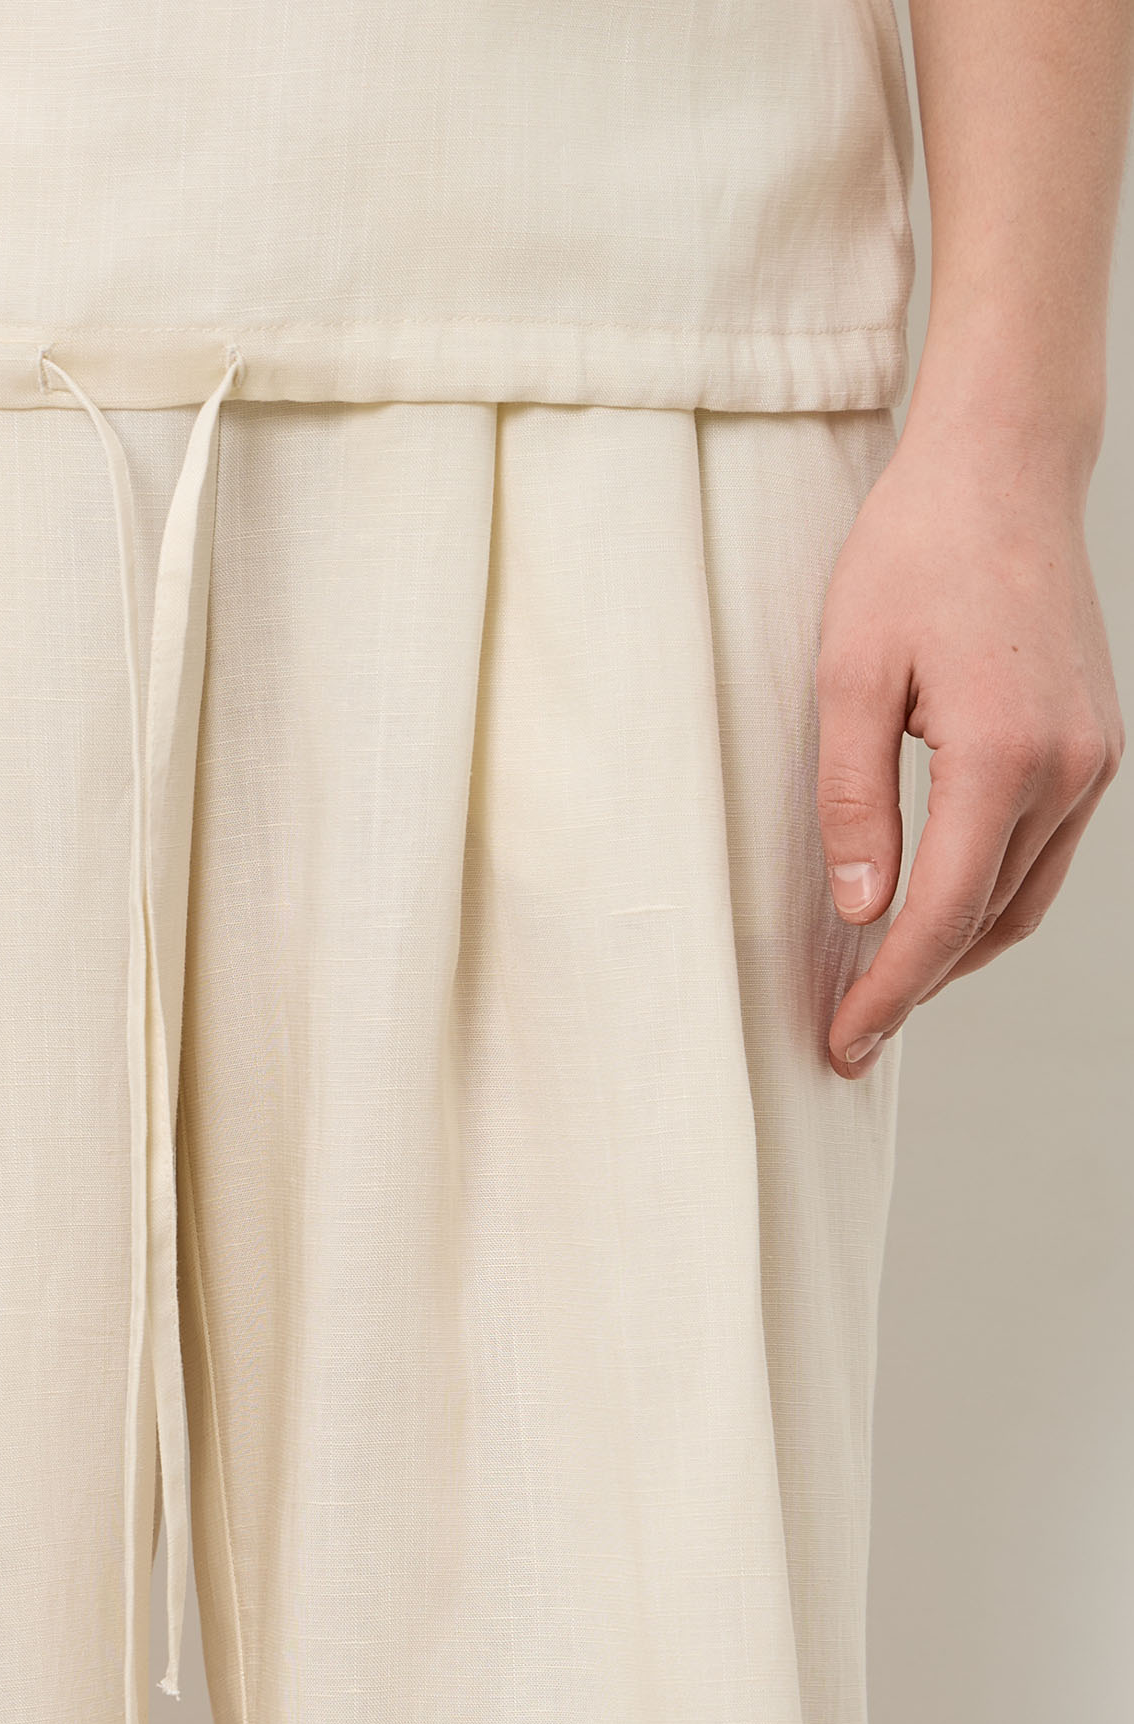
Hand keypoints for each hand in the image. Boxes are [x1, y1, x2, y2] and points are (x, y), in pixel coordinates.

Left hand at [815, 415, 1122, 1079]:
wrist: (1001, 471)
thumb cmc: (912, 557)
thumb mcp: (849, 678)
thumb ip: (854, 802)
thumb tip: (863, 911)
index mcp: (1002, 756)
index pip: (938, 915)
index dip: (887, 992)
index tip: (840, 1041)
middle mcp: (1067, 770)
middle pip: (985, 920)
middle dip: (915, 984)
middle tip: (847, 1028)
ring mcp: (1092, 759)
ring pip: (1020, 898)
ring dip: (955, 949)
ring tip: (884, 984)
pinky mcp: (1094, 745)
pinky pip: (1042, 855)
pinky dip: (988, 897)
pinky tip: (937, 908)